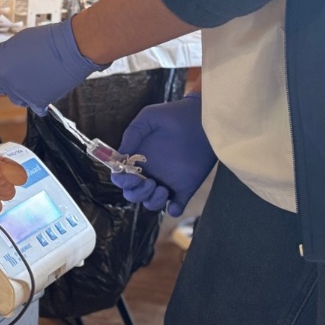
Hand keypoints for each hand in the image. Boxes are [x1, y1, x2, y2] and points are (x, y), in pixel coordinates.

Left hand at [0, 19, 107, 115]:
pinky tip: (44, 87)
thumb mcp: (17, 41)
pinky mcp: (35, 102)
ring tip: (35, 75)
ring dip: (19, 88)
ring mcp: (18, 93)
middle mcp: (2, 79)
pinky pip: (31, 104)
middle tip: (20, 67)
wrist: (71, 49)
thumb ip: (3, 54)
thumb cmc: (46, 40)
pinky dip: (36, 98)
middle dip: (3, 76)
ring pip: (12, 95)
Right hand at [109, 93, 214, 216]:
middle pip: (132, 194)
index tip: (130, 176)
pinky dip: (173, 209)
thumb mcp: (149, 117)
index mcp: (137, 158)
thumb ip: (132, 133)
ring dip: (151, 201)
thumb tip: (120, 154)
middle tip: (149, 182)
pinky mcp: (185, 187)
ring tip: (162, 188)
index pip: (121, 177)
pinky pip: (176, 206)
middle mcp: (149, 172)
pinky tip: (174, 203)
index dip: (121, 180)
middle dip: (135, 193)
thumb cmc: (174, 115)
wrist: (204, 120)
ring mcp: (167, 181)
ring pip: (150, 203)